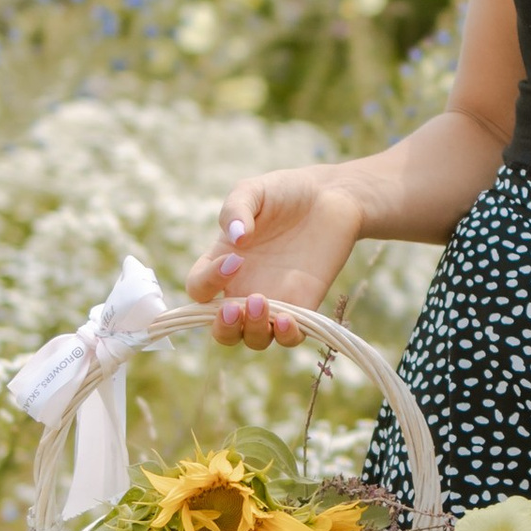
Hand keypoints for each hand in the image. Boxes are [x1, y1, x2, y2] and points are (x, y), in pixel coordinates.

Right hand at [187, 165, 364, 346]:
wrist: (331, 196)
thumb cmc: (285, 192)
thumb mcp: (253, 191)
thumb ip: (236, 209)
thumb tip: (236, 239)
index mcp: (222, 263)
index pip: (199, 289)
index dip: (207, 283)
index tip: (234, 260)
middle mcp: (244, 288)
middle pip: (221, 329)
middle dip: (223, 327)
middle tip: (236, 307)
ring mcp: (274, 301)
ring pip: (253, 339)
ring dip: (251, 331)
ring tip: (262, 303)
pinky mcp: (304, 306)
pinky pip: (289, 338)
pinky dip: (285, 337)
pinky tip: (287, 318)